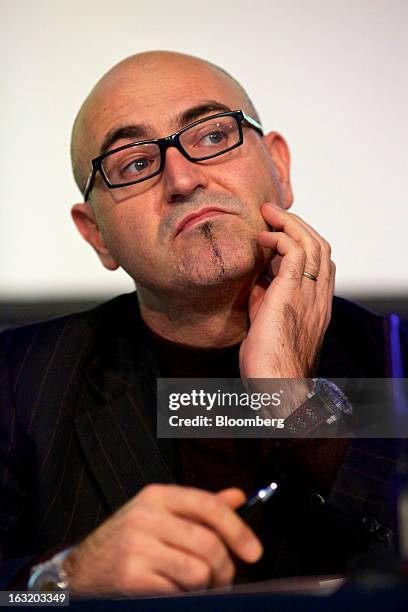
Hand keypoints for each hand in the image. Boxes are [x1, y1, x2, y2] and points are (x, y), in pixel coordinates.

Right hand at [63, 484, 261, 595]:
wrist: (80, 571)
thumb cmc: (128, 542)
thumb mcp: (160, 515)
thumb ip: (199, 507)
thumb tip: (239, 496)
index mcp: (156, 496)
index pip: (208, 505)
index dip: (237, 529)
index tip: (254, 551)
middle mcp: (146, 516)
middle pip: (209, 544)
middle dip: (225, 569)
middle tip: (222, 580)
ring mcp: (136, 548)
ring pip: (199, 572)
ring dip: (205, 588)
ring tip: (194, 587)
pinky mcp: (131, 579)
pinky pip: (179, 593)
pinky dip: (184, 598)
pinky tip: (172, 592)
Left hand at [240, 203, 334, 382]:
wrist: (276, 386)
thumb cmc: (269, 363)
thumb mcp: (268, 323)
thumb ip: (265, 299)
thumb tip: (255, 280)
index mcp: (316, 306)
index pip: (321, 264)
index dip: (303, 243)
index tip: (279, 234)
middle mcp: (319, 296)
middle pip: (321, 247)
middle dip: (298, 225)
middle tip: (273, 214)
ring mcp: (309, 293)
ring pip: (313, 243)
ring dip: (289, 223)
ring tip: (268, 213)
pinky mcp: (292, 292)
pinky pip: (295, 251)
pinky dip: (279, 238)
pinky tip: (262, 238)